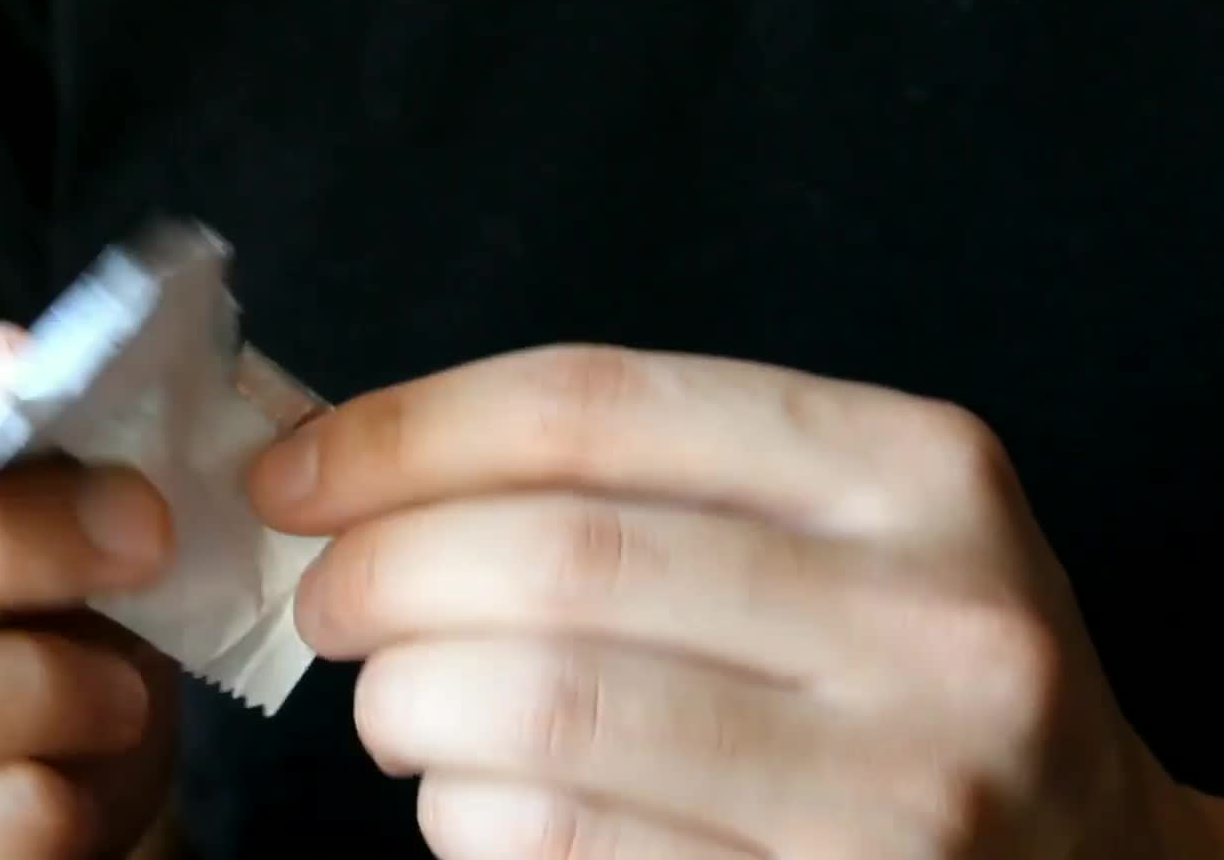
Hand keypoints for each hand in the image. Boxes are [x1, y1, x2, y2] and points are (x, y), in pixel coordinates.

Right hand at [0, 325, 177, 858]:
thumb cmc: (5, 711)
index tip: (22, 370)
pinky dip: (20, 808)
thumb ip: (3, 496)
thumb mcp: (7, 590)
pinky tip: (67, 798)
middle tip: (141, 528)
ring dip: (15, 686)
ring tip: (115, 695)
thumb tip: (47, 399)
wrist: (5, 859)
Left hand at [251, 345, 1196, 858]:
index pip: (592, 408)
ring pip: (542, 719)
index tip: (293, 473)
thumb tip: (356, 470)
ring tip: (400, 704)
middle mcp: (930, 621)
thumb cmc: (906, 667)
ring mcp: (897, 792)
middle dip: (381, 575)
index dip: (403, 435)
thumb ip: (638, 479)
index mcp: (910, 468)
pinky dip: (467, 819)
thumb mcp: (839, 525)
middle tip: (329, 600)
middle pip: (554, 562)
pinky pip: (566, 851)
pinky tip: (472, 801)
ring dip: (409, 708)